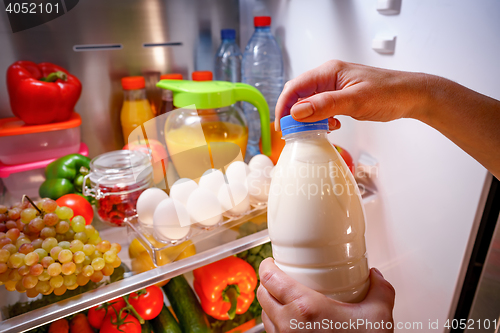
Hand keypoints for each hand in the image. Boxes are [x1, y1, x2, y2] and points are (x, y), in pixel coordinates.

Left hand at [257, 258, 394, 332]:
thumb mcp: (378, 316)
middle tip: (280, 276)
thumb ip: (380, 290)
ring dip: (270, 303)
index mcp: (305, 307)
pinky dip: (275, 321)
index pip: (269, 279)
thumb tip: (376, 277)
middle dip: (268, 282)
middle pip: (262, 294)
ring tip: (285, 297)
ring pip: (264, 313)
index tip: (272, 261)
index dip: (266, 266)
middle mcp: (288, 324)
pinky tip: (292, 320)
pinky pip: (272, 331)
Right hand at [275, 60, 428, 130]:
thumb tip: (298, 111)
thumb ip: (325, 105)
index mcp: (329, 72)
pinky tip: (332, 126)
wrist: (411, 96)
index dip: (285, 106)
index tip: (282, 125)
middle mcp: (328, 78)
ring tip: (317, 129)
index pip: (295, 87)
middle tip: (294, 132)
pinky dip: (320, 120)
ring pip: (309, 103)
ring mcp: (334, 88)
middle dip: (294, 113)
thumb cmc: (389, 92)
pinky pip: (321, 109)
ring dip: (308, 118)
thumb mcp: (355, 100)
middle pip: (299, 94)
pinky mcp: (340, 98)